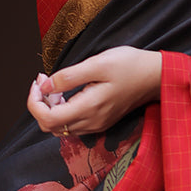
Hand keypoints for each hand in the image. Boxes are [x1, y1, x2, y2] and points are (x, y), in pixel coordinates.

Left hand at [28, 47, 161, 136]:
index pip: (47, 119)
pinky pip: (72, 124)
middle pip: (50, 126)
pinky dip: (62, 110)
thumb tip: (44, 87)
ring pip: (59, 127)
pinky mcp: (100, 122)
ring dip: (50, 108)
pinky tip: (66, 92)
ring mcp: (96, 124)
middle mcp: (91, 122)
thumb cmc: (130, 66)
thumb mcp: (97, 63)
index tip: (38, 81)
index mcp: (89, 108)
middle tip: (44, 80)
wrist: (155, 76)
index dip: (34, 102)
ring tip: (55, 84)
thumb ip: (68, 77)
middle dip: (39, 104)